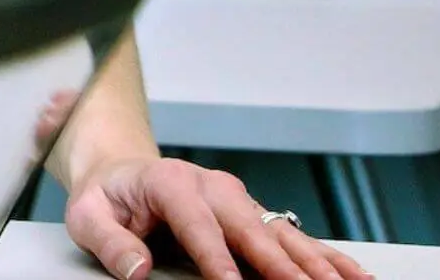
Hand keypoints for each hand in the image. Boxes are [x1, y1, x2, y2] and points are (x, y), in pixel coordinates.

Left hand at [65, 156, 374, 279]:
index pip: (198, 225)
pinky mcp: (254, 215)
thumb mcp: (87, 215)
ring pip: (281, 234)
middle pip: (251, 229)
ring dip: (313, 263)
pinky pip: (293, 237)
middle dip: (280, 264)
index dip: (217, 258)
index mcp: (170, 183)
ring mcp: (238, 200)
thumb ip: (110, 241)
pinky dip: (325, 257)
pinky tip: (352, 274)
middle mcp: (212, 187)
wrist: (119, 171)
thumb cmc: (106, 197)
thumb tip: (136, 269)